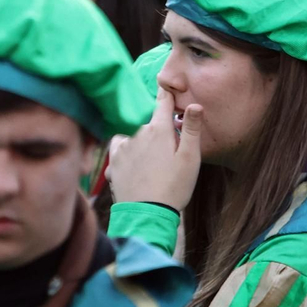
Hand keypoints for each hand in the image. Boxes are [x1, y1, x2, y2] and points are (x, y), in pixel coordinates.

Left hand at [107, 87, 203, 212]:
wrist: (146, 216)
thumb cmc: (174, 188)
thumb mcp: (190, 158)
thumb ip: (191, 129)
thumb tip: (194, 104)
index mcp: (158, 129)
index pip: (163, 101)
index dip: (167, 95)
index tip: (168, 91)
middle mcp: (136, 133)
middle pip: (147, 120)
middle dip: (156, 125)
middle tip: (166, 143)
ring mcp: (121, 147)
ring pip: (132, 133)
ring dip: (139, 138)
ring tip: (149, 156)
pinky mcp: (112, 162)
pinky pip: (119, 148)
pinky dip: (126, 152)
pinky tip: (134, 165)